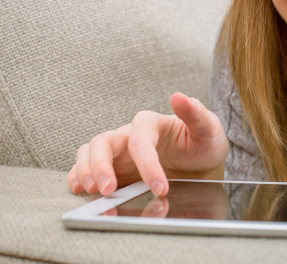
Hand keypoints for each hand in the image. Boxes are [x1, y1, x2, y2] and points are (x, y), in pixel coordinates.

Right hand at [66, 92, 228, 196]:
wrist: (200, 162)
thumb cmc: (202, 143)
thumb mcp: (208, 129)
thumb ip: (196, 114)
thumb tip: (179, 96)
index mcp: (150, 124)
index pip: (140, 140)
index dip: (147, 165)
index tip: (161, 188)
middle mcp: (129, 135)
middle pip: (103, 142)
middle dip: (100, 165)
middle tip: (108, 189)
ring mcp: (118, 152)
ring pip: (89, 152)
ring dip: (85, 170)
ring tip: (92, 190)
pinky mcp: (113, 168)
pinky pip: (86, 168)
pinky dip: (78, 176)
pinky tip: (79, 189)